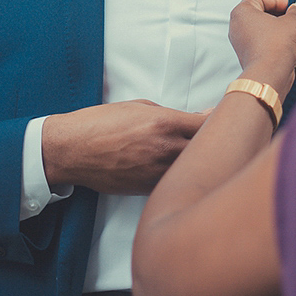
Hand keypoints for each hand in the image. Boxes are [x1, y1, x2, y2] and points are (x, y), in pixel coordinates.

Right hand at [41, 100, 206, 194]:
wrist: (72, 150)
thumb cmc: (101, 123)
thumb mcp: (139, 106)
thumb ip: (171, 114)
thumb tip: (195, 119)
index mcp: (165, 123)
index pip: (209, 124)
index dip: (221, 121)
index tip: (223, 118)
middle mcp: (166, 149)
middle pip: (208, 149)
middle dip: (214, 142)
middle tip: (217, 136)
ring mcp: (159, 172)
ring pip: (193, 170)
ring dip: (199, 162)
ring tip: (198, 154)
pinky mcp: (149, 189)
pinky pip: (175, 182)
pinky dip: (181, 176)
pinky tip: (179, 169)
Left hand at [228, 0, 295, 96]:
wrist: (270, 75)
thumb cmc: (276, 47)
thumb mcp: (293, 22)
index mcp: (242, 11)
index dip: (278, 0)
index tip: (291, 5)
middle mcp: (236, 25)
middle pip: (259, 12)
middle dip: (278, 14)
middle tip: (293, 17)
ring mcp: (240, 41)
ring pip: (260, 27)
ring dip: (277, 27)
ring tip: (292, 31)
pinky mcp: (246, 54)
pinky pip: (260, 41)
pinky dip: (272, 40)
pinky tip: (286, 44)